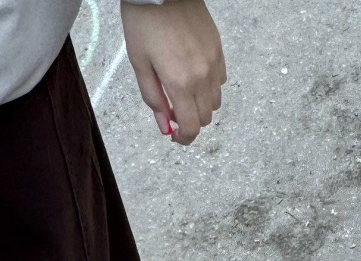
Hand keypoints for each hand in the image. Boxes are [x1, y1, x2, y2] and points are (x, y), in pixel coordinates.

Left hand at [121, 0, 225, 145]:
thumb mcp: (139, 62)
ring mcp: (213, 65)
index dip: (184, 138)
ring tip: (184, 91)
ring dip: (200, 105)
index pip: (191, 127)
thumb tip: (164, 125)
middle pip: (204, 118)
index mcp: (179, 83)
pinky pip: (220, 82)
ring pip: (214, 103)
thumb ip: (153, 98)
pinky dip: (209, 87)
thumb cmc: (144, 21)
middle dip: (190, 121)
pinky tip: (195, 75)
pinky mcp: (219, 52)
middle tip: (173, 110)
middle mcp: (201, 78)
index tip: (176, 137)